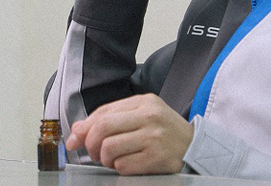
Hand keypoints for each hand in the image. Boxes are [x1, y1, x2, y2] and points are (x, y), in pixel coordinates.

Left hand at [66, 94, 193, 174]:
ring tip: (114, 159)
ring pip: (109, 148)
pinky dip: (120, 168)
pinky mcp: (157, 158)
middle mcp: (149, 116)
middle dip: (91, 144)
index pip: (103, 112)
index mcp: (144, 101)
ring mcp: (154, 137)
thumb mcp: (141, 116)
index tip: (75, 140)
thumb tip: (77, 130)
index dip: (84, 128)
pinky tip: (129, 164)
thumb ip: (111, 118)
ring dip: (105, 159)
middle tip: (94, 153)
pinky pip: (123, 166)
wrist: (195, 147)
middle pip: (102, 128)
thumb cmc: (164, 132)